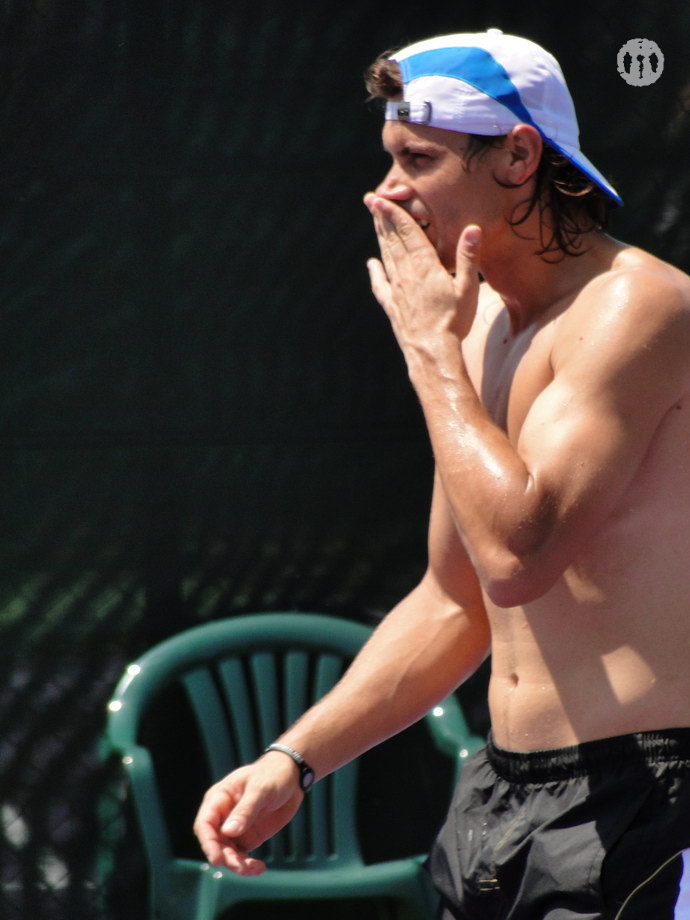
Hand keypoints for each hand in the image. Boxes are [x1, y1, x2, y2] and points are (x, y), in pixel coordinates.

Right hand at [193, 754, 304, 874]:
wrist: (293, 777)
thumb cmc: (272, 774)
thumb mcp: (260, 789)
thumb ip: (245, 810)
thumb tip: (228, 831)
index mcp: (219, 799)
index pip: (205, 823)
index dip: (208, 842)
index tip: (216, 858)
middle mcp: (223, 816)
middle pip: (215, 843)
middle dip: (225, 857)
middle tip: (239, 866)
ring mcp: (235, 828)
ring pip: (228, 853)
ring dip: (237, 864)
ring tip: (253, 868)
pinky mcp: (248, 837)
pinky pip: (242, 856)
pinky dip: (248, 865)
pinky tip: (259, 868)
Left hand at [363, 193, 481, 350]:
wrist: (431, 353)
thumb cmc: (453, 322)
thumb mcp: (467, 288)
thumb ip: (467, 257)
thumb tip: (472, 228)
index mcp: (424, 266)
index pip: (406, 233)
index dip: (393, 214)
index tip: (381, 198)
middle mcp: (405, 274)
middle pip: (392, 240)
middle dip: (381, 219)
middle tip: (371, 200)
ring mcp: (396, 290)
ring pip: (386, 257)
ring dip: (380, 238)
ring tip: (374, 221)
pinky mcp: (393, 307)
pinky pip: (380, 285)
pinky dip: (375, 272)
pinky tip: (371, 264)